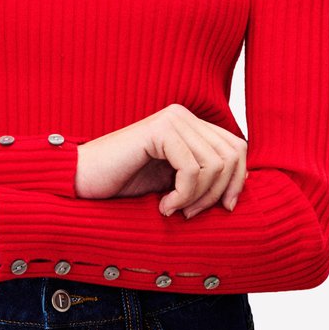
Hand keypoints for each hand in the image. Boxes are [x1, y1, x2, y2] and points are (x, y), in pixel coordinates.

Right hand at [75, 104, 247, 217]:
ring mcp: (172, 119)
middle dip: (218, 193)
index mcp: (190, 123)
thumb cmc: (124, 184)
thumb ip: (205, 175)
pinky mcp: (159, 131)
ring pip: (213, 165)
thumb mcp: (174, 181)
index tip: (221, 209)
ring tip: (174, 210)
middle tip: (192, 214)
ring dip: (198, 198)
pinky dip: (182, 195)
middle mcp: (183, 115)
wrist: (82, 181)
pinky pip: (192, 170)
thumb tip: (246, 178)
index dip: (236, 181)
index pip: (236, 147)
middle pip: (231, 155)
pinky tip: (163, 206)